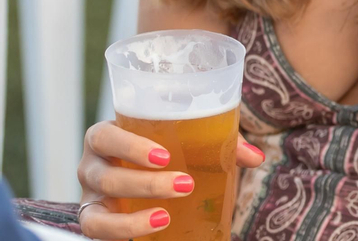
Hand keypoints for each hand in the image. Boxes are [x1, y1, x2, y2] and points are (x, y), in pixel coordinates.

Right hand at [76, 121, 265, 238]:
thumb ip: (221, 143)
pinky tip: (154, 228)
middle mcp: (92, 166)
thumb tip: (256, 158)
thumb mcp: (189, 141)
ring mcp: (90, 197)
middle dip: (144, 184)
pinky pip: (98, 233)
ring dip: (130, 219)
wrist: (146, 173)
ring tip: (164, 217)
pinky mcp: (95, 221)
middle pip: (105, 176)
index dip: (129, 146)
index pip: (104, 137)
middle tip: (184, 185)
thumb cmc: (168, 148)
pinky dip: (124, 232)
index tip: (165, 156)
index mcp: (107, 137)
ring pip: (95, 213)